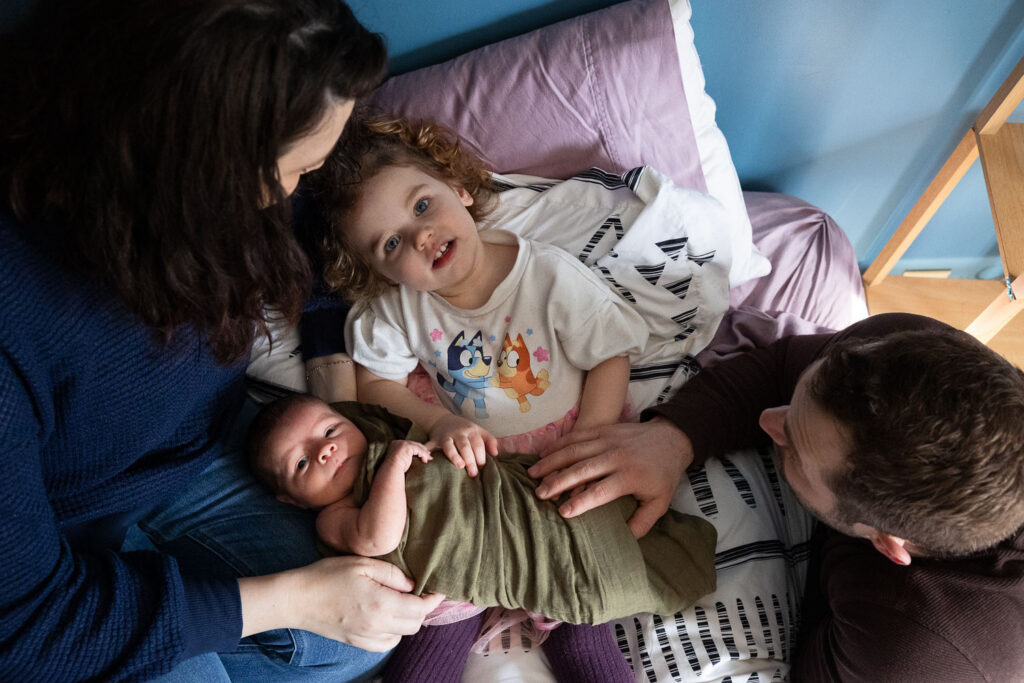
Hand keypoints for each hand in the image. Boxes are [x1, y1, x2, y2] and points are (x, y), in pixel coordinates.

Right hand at [241, 556, 444, 650]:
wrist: (296, 599)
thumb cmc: (327, 575)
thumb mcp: (362, 563)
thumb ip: (392, 574)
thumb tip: (412, 584)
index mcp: (381, 604)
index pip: (421, 608)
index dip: (433, 599)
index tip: (437, 588)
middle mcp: (377, 626)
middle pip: (415, 624)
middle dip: (422, 608)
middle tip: (419, 591)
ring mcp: (366, 638)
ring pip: (402, 635)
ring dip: (408, 620)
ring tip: (402, 601)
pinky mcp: (356, 643)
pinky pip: (385, 643)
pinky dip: (393, 632)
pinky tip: (386, 616)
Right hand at [383, 440, 432, 472]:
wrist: (390, 470)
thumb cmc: (393, 469)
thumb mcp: (399, 460)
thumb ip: (404, 456)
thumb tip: (410, 458)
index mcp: (395, 444)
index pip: (408, 445)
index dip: (416, 449)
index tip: (422, 453)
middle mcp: (398, 442)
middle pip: (413, 444)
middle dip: (421, 449)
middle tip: (428, 454)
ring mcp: (403, 444)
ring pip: (417, 447)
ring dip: (424, 453)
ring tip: (429, 458)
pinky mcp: (408, 447)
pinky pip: (419, 450)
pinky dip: (424, 455)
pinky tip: (426, 460)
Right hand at [424, 413, 497, 476]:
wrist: (443, 419)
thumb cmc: (465, 430)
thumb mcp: (479, 431)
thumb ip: (490, 441)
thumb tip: (495, 454)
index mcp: (471, 431)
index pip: (478, 444)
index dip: (481, 456)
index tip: (482, 467)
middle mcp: (458, 433)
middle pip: (465, 446)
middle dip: (470, 459)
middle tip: (473, 473)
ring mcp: (446, 437)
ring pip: (449, 446)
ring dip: (454, 456)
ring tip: (460, 465)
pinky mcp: (434, 440)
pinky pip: (429, 446)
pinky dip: (426, 452)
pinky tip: (427, 460)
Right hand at [527, 418, 692, 536]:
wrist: (672, 438)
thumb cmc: (663, 475)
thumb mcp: (660, 502)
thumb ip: (642, 522)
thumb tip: (624, 540)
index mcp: (630, 476)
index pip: (601, 490)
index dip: (581, 502)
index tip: (563, 512)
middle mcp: (616, 456)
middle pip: (582, 469)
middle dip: (558, 482)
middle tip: (540, 494)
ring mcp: (608, 440)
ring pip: (574, 450)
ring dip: (552, 462)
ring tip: (533, 474)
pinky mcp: (603, 429)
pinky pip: (577, 435)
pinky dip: (558, 444)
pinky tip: (543, 453)